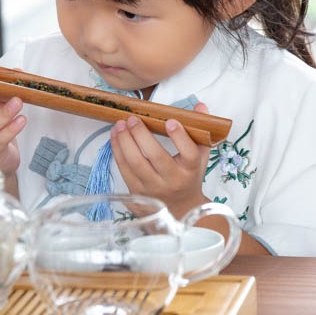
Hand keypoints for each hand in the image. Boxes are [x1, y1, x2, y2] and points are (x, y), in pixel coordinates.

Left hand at [110, 102, 212, 216]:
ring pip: (135, 163)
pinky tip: (115, 136)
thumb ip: (200, 130)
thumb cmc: (189, 177)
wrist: (180, 209)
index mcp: (190, 170)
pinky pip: (123, 169)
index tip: (170, 121)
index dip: (180, 137)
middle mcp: (172, 180)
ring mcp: (153, 188)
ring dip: (124, 141)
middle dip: (141, 134)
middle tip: (133, 118)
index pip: (189, 153)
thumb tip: (199, 106)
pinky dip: (117, 150)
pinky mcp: (137, 192)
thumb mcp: (199, 156)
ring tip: (120, 125)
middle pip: (156, 156)